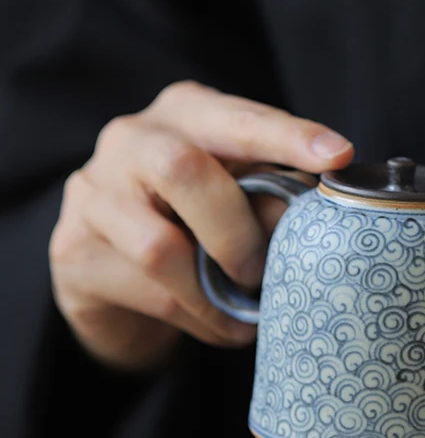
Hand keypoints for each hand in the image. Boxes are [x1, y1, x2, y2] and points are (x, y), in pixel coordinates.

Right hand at [50, 81, 352, 370]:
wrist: (112, 275)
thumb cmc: (192, 224)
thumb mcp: (237, 200)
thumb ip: (269, 199)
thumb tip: (312, 219)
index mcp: (185, 113)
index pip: (238, 117)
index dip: (287, 136)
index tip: (337, 156)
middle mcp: (130, 138)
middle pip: (181, 169)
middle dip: (236, 229)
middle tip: (261, 270)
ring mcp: (92, 192)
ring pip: (160, 245)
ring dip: (214, 290)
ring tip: (244, 311)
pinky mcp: (73, 250)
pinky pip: (147, 290)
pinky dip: (196, 316)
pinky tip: (217, 324)